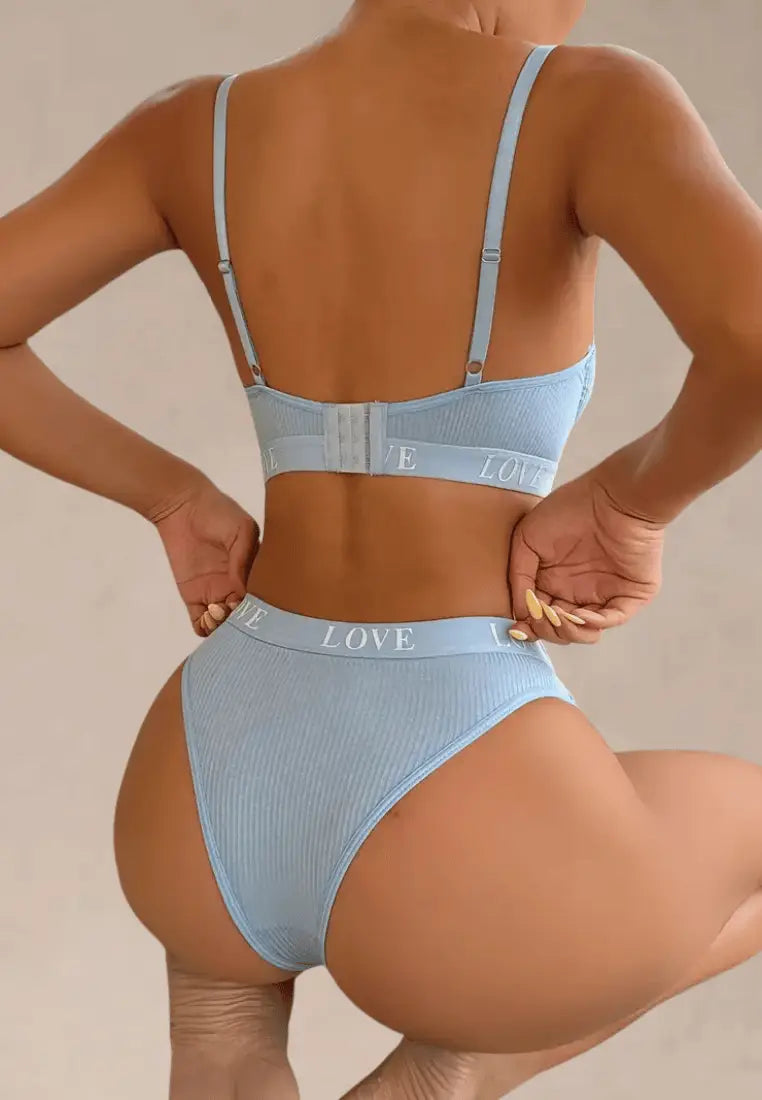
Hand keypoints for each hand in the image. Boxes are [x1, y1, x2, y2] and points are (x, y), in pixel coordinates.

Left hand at [150, 477, 259, 636]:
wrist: (182, 506)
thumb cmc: (218, 513)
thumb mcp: (241, 530)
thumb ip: (244, 560)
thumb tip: (243, 592)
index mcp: (255, 572)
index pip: (263, 598)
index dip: (260, 607)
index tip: (253, 603)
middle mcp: (238, 587)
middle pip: (245, 616)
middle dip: (243, 620)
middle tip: (233, 608)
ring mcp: (216, 594)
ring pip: (225, 624)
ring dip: (223, 626)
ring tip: (218, 609)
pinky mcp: (194, 598)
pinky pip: (200, 623)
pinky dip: (205, 628)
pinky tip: (206, 616)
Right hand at [507, 467, 665, 644]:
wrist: (612, 495)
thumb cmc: (568, 510)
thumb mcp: (527, 539)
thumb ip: (519, 577)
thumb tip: (520, 611)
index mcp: (553, 581)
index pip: (539, 615)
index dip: (528, 626)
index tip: (516, 629)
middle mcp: (577, 591)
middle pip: (559, 629)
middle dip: (546, 630)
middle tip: (540, 618)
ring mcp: (604, 594)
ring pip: (584, 631)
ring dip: (568, 632)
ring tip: (559, 615)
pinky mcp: (629, 594)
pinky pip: (612, 618)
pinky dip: (593, 624)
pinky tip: (578, 615)